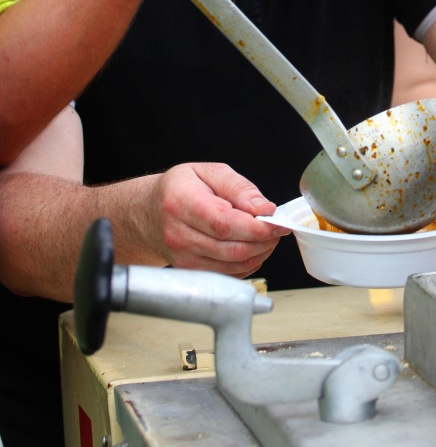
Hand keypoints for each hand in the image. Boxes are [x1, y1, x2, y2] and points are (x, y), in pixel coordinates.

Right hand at [147, 162, 289, 277]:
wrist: (148, 212)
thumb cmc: (179, 189)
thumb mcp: (209, 172)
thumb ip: (239, 187)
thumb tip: (264, 208)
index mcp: (181, 202)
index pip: (224, 223)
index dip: (256, 227)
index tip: (277, 223)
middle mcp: (178, 234)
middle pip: (231, 248)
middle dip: (263, 241)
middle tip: (276, 228)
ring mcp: (181, 257)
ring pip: (232, 265)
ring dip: (258, 253)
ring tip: (265, 237)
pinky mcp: (189, 271)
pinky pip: (227, 275)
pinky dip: (247, 264)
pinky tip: (251, 248)